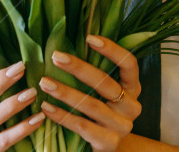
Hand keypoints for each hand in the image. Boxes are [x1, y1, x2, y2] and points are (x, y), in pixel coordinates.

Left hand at [39, 34, 141, 151]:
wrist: (111, 149)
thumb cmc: (103, 113)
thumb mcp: (106, 94)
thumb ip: (97, 74)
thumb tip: (68, 44)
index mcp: (133, 88)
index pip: (128, 63)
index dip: (112, 50)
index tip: (89, 38)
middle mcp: (131, 106)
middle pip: (106, 83)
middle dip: (79, 68)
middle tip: (56, 56)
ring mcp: (122, 126)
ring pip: (92, 105)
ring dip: (66, 92)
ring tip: (44, 82)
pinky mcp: (109, 143)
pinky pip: (83, 126)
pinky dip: (63, 116)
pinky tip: (46, 107)